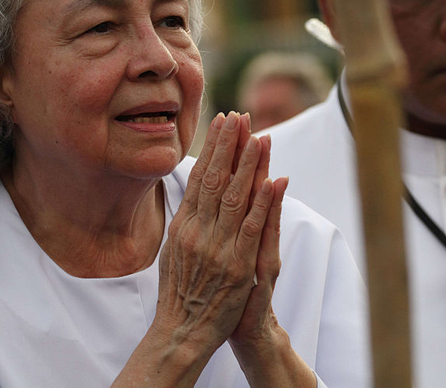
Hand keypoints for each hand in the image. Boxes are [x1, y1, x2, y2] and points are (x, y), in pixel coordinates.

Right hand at [153, 111, 278, 362]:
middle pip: (216, 179)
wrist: (182, 330)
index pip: (200, 177)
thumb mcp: (173, 249)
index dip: (213, 148)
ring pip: (235, 197)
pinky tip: (271, 181)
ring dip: (248, 165)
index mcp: (183, 225)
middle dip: (230, 145)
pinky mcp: (238, 265)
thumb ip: (185, 220)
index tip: (222, 122)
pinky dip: (263, 203)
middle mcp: (198, 231)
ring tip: (259, 137)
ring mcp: (218, 247)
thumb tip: (193, 191)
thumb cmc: (179, 291)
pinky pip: (252, 228)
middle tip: (240, 116)